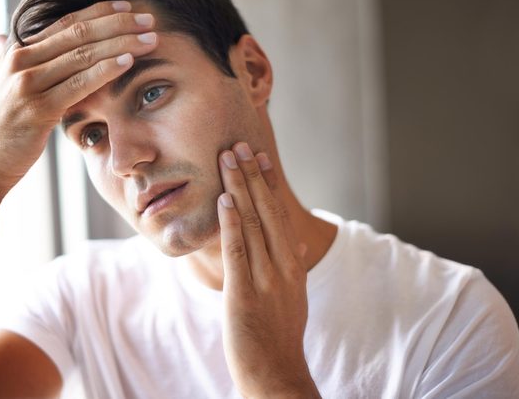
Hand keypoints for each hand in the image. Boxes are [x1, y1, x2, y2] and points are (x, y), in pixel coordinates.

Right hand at [0, 1, 158, 193]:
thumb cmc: (3, 129)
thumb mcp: (7, 88)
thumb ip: (11, 62)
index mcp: (19, 53)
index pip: (66, 22)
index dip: (100, 12)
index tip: (129, 7)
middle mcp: (21, 62)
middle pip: (79, 33)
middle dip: (118, 24)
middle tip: (149, 19)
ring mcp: (28, 84)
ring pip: (83, 55)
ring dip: (121, 44)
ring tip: (149, 39)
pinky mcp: (38, 109)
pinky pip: (79, 84)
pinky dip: (106, 71)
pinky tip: (128, 63)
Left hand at [217, 142, 319, 397]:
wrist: (276, 374)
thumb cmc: (280, 336)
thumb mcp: (292, 297)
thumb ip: (291, 267)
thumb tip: (294, 244)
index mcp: (292, 265)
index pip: (279, 214)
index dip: (267, 184)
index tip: (258, 157)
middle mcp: (282, 266)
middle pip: (265, 211)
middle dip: (250, 175)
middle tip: (237, 144)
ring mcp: (265, 279)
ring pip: (251, 223)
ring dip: (239, 188)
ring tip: (226, 159)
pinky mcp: (244, 295)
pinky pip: (238, 252)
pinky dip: (232, 224)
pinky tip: (224, 200)